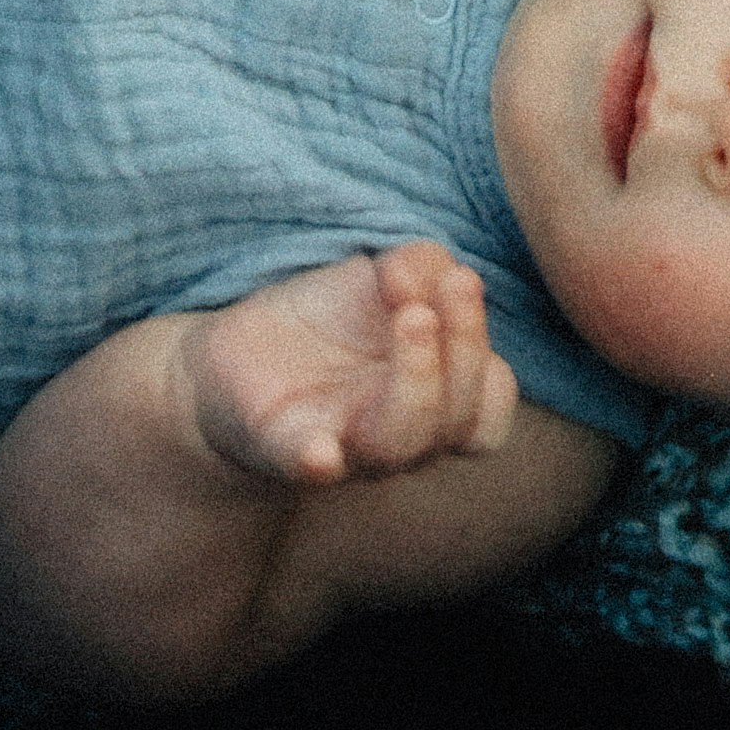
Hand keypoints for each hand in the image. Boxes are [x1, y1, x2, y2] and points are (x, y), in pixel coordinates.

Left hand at [182, 244, 524, 491]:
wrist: (240, 357)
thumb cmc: (327, 321)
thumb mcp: (380, 276)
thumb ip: (422, 265)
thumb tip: (438, 272)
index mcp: (435, 396)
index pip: (489, 402)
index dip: (484, 351)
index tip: (459, 279)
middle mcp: (400, 433)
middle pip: (458, 419)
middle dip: (464, 349)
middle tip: (452, 288)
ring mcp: (344, 444)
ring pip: (398, 443)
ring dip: (417, 383)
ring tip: (411, 316)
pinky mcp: (280, 446)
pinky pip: (302, 465)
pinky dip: (316, 460)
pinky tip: (322, 451)